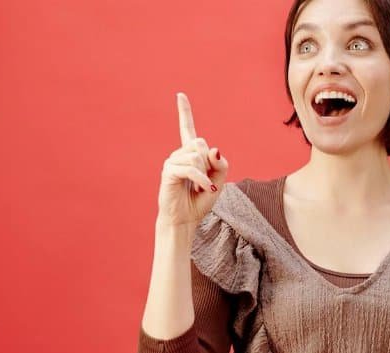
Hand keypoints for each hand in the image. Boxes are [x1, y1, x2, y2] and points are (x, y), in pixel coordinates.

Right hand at [157, 92, 229, 233]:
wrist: (185, 220)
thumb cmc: (199, 201)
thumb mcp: (218, 181)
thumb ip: (221, 164)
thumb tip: (213, 149)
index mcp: (190, 154)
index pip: (187, 129)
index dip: (184, 112)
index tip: (180, 95)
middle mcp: (178, 155)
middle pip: (200, 143)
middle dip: (210, 163)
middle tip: (207, 181)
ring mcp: (172, 162)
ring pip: (197, 156)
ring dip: (205, 175)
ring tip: (202, 188)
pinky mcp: (169, 172)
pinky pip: (191, 169)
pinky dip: (202, 180)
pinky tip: (204, 189)